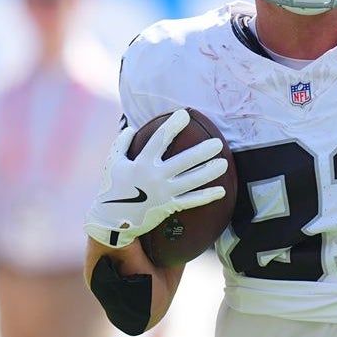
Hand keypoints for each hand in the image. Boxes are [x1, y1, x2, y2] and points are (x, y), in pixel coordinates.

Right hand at [85, 109, 226, 248]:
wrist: (112, 221)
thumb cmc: (112, 188)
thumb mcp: (112, 163)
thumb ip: (122, 143)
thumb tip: (131, 127)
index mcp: (141, 163)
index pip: (159, 139)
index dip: (173, 126)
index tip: (185, 115)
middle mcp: (154, 177)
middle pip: (183, 161)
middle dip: (202, 152)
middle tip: (218, 143)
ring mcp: (163, 193)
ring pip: (191, 181)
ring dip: (209, 172)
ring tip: (224, 163)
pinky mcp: (168, 206)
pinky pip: (191, 201)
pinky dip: (206, 196)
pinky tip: (221, 190)